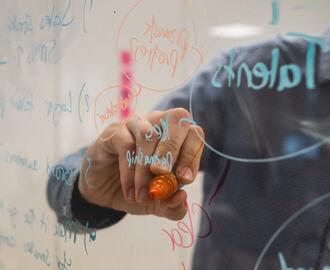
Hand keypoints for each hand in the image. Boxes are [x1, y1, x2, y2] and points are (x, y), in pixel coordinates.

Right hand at [78, 108, 203, 219]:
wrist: (103, 191)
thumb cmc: (137, 189)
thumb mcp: (157, 204)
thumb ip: (172, 205)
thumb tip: (181, 197)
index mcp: (176, 137)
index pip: (194, 134)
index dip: (192, 155)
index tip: (184, 179)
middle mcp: (159, 124)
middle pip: (177, 119)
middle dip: (173, 150)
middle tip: (164, 176)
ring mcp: (136, 124)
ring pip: (149, 135)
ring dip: (147, 169)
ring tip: (143, 196)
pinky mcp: (114, 132)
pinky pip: (126, 145)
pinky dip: (130, 172)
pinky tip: (130, 192)